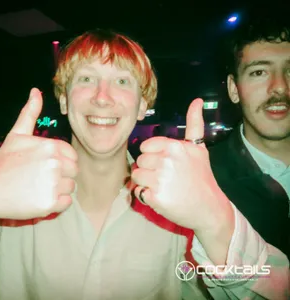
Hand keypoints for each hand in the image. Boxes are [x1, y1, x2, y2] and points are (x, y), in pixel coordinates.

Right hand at [0, 88, 77, 220]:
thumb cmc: (3, 162)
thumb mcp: (17, 134)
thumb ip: (30, 113)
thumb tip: (36, 91)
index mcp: (50, 146)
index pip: (72, 156)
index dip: (60, 162)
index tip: (43, 166)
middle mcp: (54, 164)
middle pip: (73, 171)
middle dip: (61, 175)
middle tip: (39, 178)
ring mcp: (52, 184)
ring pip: (71, 187)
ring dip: (58, 190)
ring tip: (37, 188)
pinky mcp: (49, 203)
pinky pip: (66, 203)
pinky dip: (56, 204)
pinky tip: (38, 198)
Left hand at [131, 98, 232, 231]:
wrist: (210, 208)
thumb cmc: (202, 177)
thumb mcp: (199, 148)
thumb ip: (194, 124)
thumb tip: (196, 100)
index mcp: (174, 146)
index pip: (145, 147)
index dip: (153, 157)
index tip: (166, 164)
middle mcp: (166, 161)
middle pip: (139, 161)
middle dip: (148, 170)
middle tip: (166, 178)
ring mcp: (160, 180)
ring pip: (136, 176)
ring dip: (145, 183)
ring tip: (163, 187)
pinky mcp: (155, 197)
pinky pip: (137, 192)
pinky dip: (145, 196)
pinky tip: (161, 198)